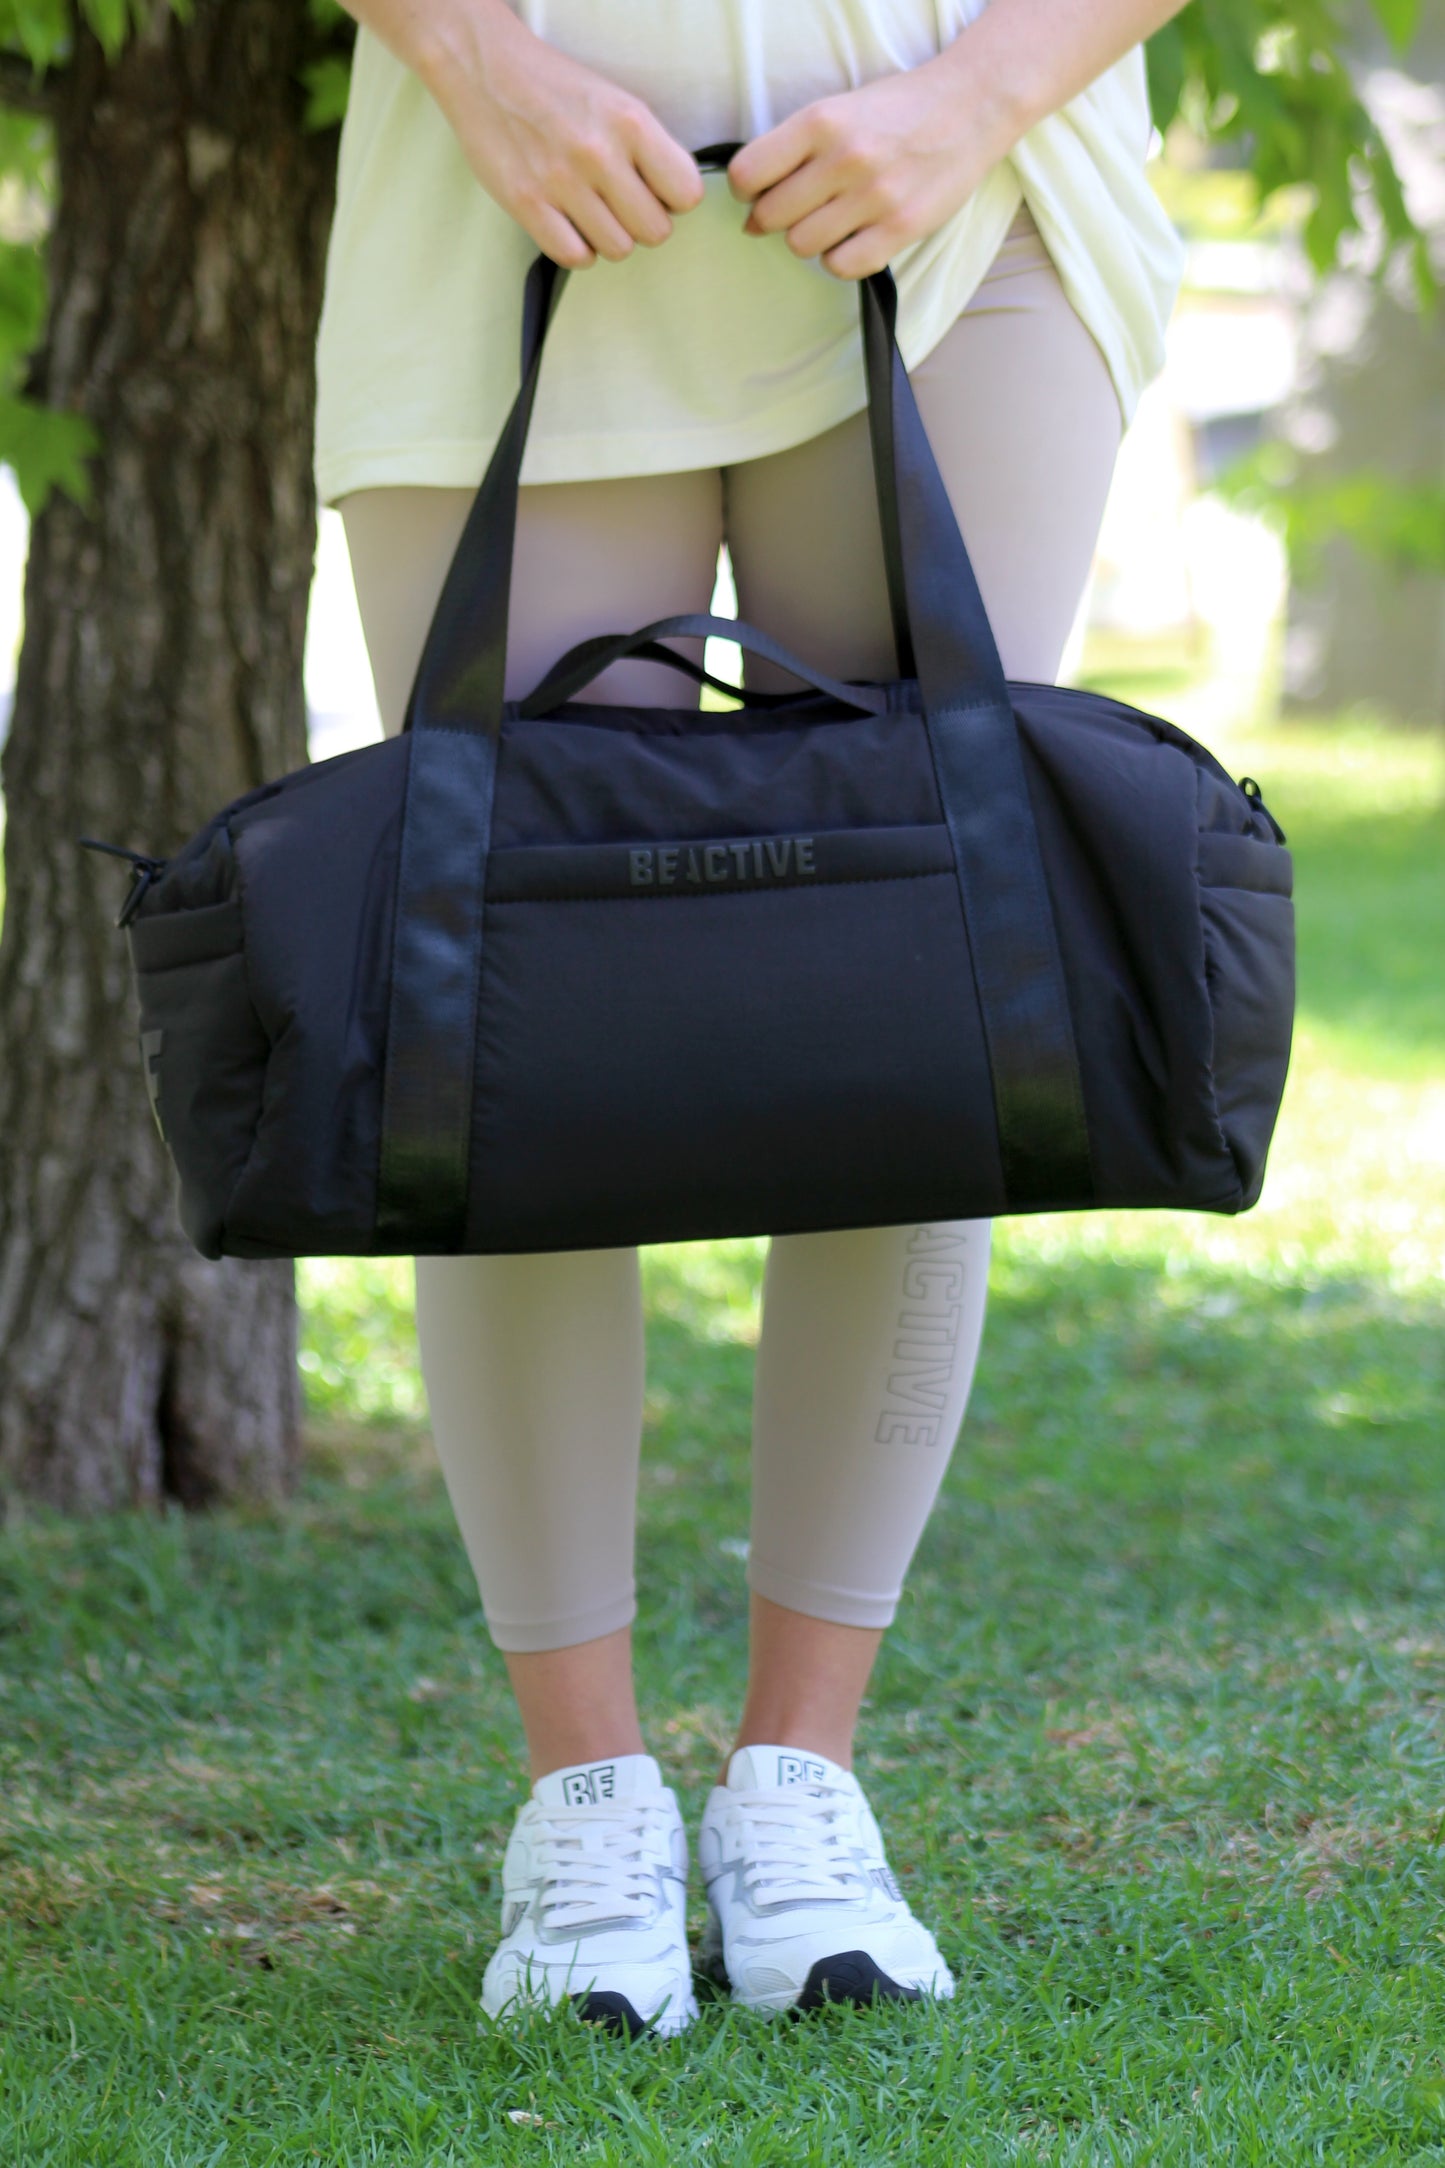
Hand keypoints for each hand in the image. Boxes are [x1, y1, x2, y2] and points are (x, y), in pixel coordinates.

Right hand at [418, 2, 703, 267]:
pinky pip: (575, 257)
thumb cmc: (556, 89)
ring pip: (618, 249)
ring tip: (590, 211)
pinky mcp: (528, 204)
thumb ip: (648, 149)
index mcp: (630, 122)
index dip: (673, 200)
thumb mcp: (616, 103)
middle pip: (654, 232)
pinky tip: (569, 224)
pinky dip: (577, 249)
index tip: (655, 192)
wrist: (487, 69)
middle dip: (641, 224)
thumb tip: (671, 201)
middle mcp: (599, 153)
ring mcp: (562, 182)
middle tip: (619, 204)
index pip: (685, 193)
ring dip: (608, 238)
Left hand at [726, 46, 1020, 279]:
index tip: (758, 192)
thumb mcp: (838, 110)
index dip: (745, 191)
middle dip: (776, 218)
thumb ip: (793, 151)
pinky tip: (854, 237)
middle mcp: (845, 158)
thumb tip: (752, 210)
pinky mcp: (901, 228)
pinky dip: (840, 259)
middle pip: (772, 216)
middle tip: (801, 207)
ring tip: (834, 218)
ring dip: (810, 238)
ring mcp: (874, 196)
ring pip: (803, 245)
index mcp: (821, 122)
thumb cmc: (897, 111)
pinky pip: (842, 267)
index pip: (748, 174)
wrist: (969, 107)